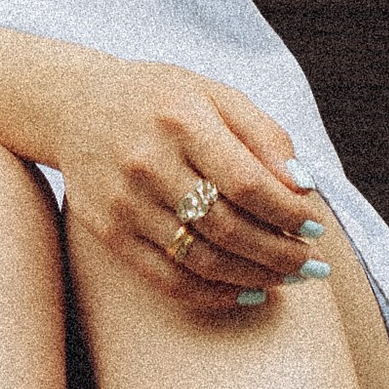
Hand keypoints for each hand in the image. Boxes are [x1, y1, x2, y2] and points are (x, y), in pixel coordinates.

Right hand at [40, 53, 330, 315]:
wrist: (72, 105)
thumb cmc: (159, 98)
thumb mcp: (214, 94)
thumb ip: (263, 135)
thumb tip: (303, 188)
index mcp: (182, 119)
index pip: (247, 182)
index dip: (288, 213)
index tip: (316, 228)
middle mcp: (149, 162)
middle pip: (228, 226)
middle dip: (279, 253)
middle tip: (311, 266)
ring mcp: (125, 201)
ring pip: (201, 258)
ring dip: (254, 276)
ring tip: (286, 279)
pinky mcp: (109, 230)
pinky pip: (166, 278)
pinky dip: (212, 293)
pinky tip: (244, 291)